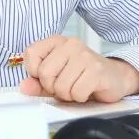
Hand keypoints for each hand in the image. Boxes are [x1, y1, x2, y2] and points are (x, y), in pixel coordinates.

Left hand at [18, 35, 138, 102]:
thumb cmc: (82, 76)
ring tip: (77, 87)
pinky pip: (77, 92)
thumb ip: (38, 83)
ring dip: (68, 94)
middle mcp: (70, 44)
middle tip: (65, 85)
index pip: (31, 54)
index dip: (35, 72)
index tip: (47, 77)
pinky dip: (80, 97)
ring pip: (61, 86)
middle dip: (53, 87)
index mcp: (57, 41)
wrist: (114, 77)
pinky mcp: (97, 70)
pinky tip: (87, 90)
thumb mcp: (57, 77)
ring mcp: (85, 55)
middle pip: (45, 73)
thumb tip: (24, 86)